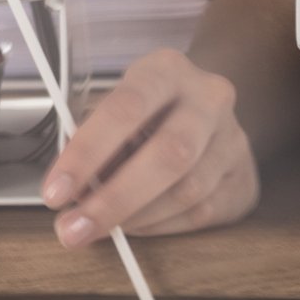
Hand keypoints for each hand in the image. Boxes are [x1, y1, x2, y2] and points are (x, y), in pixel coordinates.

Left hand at [40, 47, 259, 243]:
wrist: (207, 109)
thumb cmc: (148, 110)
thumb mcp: (117, 105)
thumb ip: (92, 139)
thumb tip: (70, 191)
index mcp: (167, 70)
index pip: (126, 108)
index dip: (88, 153)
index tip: (56, 192)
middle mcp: (208, 98)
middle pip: (169, 154)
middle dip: (114, 199)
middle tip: (74, 229)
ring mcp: (233, 139)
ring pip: (187, 191)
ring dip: (134, 218)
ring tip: (100, 226)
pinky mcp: (244, 178)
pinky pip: (201, 214)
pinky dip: (159, 226)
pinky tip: (135, 225)